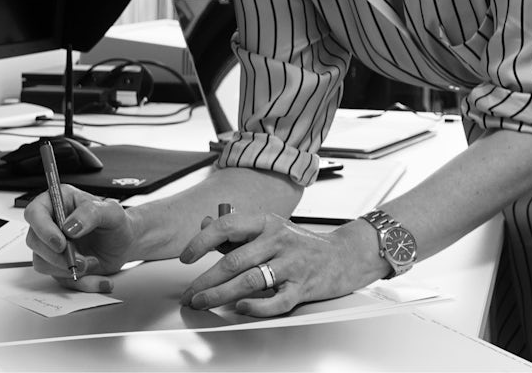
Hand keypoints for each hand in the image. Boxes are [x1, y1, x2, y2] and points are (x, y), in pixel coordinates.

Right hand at [23, 184, 135, 292]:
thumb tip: (69, 226)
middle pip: (34, 241)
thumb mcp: (111, 212)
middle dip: (57, 256)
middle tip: (80, 259)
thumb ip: (90, 213)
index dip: (43, 229)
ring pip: (42, 263)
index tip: (60, 242)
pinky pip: (60, 279)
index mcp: (58, 201)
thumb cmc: (116, 223)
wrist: (125, 244)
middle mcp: (51, 224)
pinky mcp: (58, 266)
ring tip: (93, 263)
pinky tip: (99, 278)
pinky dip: (81, 282)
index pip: (35, 212)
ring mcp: (53, 247)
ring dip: (68, 269)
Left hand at [176, 211, 378, 316]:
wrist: (345, 255)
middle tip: (190, 293)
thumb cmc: (302, 244)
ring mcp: (292, 264)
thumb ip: (237, 232)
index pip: (228, 226)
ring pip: (250, 280)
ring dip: (221, 294)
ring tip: (204, 302)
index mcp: (267, 223)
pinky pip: (277, 300)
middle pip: (235, 260)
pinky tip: (240, 307)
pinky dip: (257, 306)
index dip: (202, 241)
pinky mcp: (304, 287)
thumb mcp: (270, 230)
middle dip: (206, 279)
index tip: (186, 256)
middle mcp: (279, 240)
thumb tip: (204, 225)